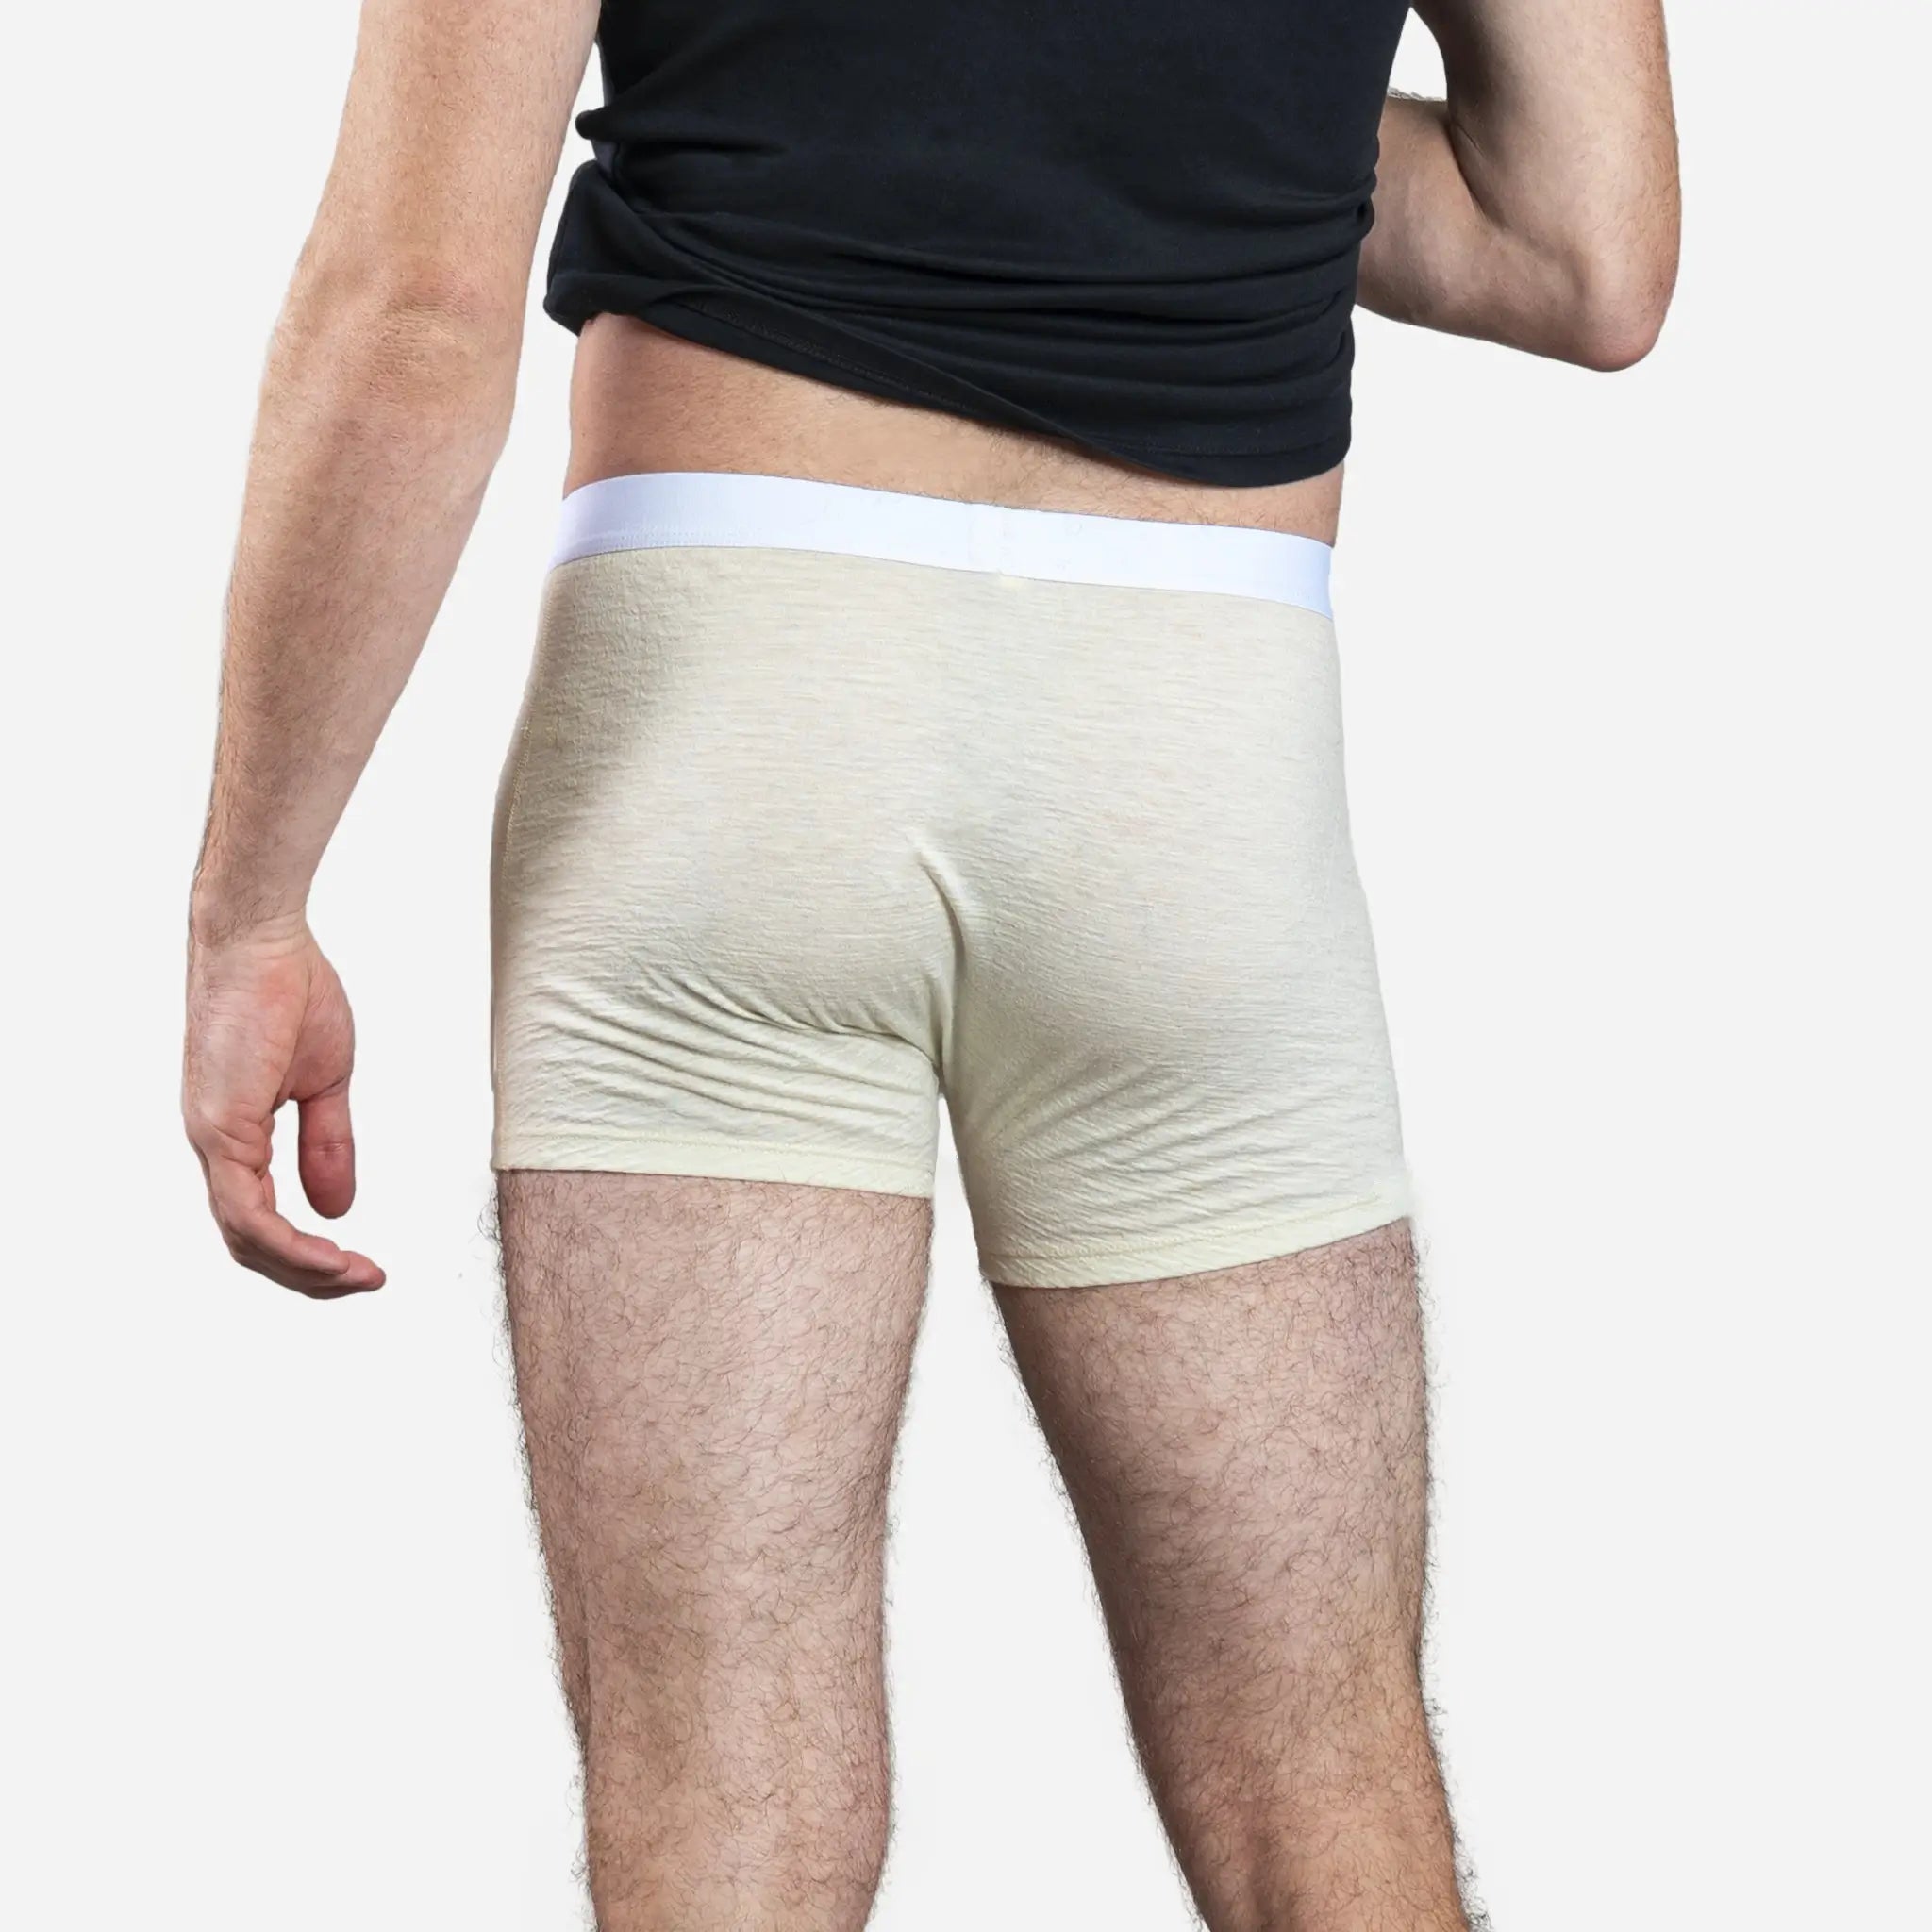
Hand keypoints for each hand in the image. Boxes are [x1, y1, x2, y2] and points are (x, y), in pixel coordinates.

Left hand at [183, 915, 385, 1296]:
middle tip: (364, 1282)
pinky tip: (330, 1252)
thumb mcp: (325, 1083)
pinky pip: (247, 1211)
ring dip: (303, 1268)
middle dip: (309, 1276)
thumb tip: (337, 1208)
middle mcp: (215, 1145)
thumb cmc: (288, 991)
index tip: (363, 1266)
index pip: (262, 1220)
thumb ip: (328, 1146)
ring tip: (355, 1276)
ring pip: (246, 1238)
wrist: (262, 942)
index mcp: (236, 1135)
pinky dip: (288, 1242)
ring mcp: (211, 1139)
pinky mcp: (219, 1128)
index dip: (310, 1254)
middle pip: (250, 1243)